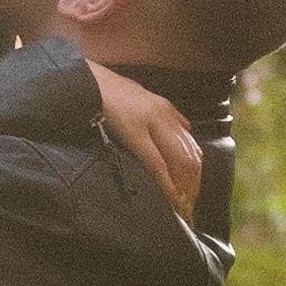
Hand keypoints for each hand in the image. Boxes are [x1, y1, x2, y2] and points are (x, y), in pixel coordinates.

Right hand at [81, 53, 206, 215]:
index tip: (193, 189)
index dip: (196, 171)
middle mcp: (164, 117)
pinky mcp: (135, 135)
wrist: (89, 82)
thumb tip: (186, 127)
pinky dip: (167, 182)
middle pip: (191, 156)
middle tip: (190, 203)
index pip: (191, 146)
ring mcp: (152, 125)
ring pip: (180, 161)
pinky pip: (157, 163)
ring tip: (181, 203)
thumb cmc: (111, 93)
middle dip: (193, 183)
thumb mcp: (144, 98)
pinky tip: (170, 195)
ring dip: (183, 185)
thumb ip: (166, 114)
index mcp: (166, 111)